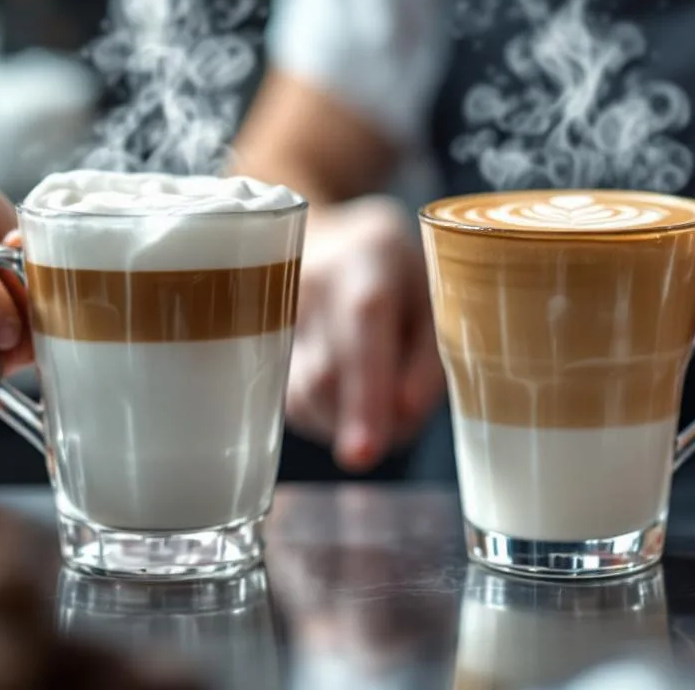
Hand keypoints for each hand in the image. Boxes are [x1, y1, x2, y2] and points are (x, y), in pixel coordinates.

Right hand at [286, 196, 445, 471]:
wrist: (333, 241)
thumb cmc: (401, 276)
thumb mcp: (437, 299)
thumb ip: (430, 356)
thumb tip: (403, 414)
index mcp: (368, 255)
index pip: (363, 321)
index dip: (365, 390)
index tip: (367, 452)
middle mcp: (311, 277)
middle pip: (326, 372)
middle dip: (365, 421)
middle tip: (399, 430)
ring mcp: (273, 309)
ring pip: (303, 396)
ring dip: (345, 423)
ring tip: (377, 402)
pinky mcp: (257, 343)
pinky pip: (291, 401)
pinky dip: (325, 417)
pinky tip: (345, 396)